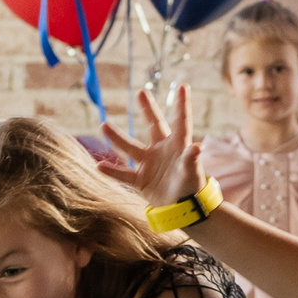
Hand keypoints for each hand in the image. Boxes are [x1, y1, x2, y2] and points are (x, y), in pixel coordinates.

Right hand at [106, 84, 204, 210]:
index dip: (182, 105)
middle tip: (142, 92)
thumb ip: (192, 160)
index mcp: (178, 146)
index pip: (181, 122)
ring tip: (104, 126)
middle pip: (154, 125)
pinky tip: (99, 166)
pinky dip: (112, 172)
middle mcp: (163, 151)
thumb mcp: (192, 173)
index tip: (183, 86)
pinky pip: (124, 175)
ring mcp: (150, 164)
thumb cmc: (192, 189)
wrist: (184, 210)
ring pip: (131, 148)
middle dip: (148, 109)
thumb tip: (197, 147)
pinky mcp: (142, 180)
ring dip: (117, 138)